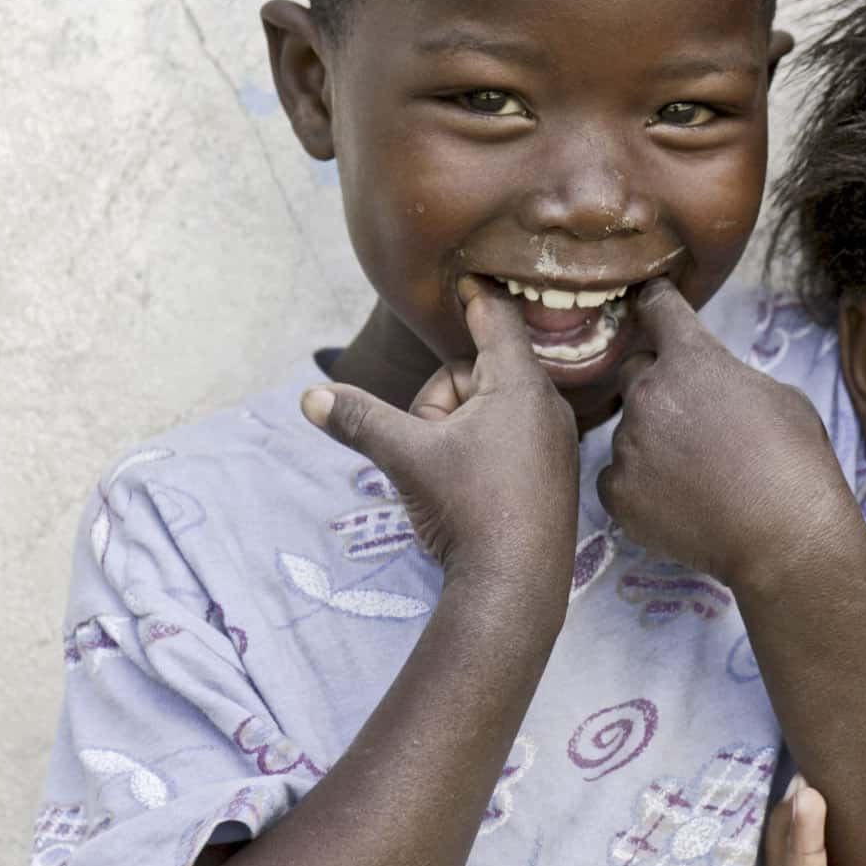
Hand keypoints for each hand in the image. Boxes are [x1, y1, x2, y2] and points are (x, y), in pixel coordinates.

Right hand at [301, 276, 579, 602]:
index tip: (466, 279)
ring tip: (447, 473)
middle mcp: (547, 405)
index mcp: (519, 385)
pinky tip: (469, 490)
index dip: (474, 297)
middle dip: (441, 400)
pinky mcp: (555, 472)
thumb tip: (310, 397)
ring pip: (489, 410)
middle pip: (477, 373)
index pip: (495, 319)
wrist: (516, 585)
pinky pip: (508, 439)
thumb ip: (360, 420)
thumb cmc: (469, 510)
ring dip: (457, 429)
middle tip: (430, 442)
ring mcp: (556, 440)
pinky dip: (480, 451)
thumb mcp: (406, 457)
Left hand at [596, 280, 857, 585]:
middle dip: (658, 386)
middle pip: (634, 371)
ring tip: (695, 475)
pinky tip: (677, 501)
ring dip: (652, 441)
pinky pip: (616, 477)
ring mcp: (627, 445)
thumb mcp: (781, 396)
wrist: (784, 536)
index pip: (658, 308)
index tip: (650, 302)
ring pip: (628, 430)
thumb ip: (732, 378)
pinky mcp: (617, 492)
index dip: (655, 303)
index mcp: (692, 359)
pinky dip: (639, 486)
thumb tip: (716, 388)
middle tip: (693, 420)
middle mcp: (649, 393)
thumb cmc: (796, 462)